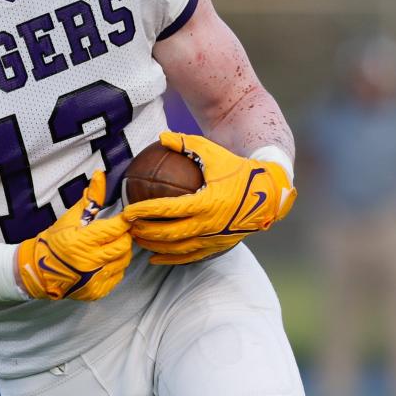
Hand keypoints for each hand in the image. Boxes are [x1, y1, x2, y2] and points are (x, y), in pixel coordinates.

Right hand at [16, 170, 133, 300]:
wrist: (40, 270)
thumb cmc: (57, 239)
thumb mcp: (72, 216)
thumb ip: (90, 198)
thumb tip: (100, 173)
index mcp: (82, 240)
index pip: (117, 228)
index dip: (123, 221)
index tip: (124, 218)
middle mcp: (89, 262)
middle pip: (124, 245)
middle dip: (123, 236)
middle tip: (115, 232)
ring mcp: (94, 279)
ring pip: (124, 260)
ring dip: (120, 251)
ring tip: (108, 246)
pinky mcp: (96, 291)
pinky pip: (118, 275)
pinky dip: (115, 266)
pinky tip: (104, 261)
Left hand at [122, 133, 295, 264]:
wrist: (268, 194)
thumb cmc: (238, 170)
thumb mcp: (214, 153)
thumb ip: (187, 144)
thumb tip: (161, 136)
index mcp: (206, 202)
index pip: (167, 209)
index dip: (144, 211)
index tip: (127, 211)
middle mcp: (209, 224)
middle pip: (168, 233)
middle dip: (144, 231)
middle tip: (127, 227)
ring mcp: (214, 238)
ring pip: (177, 249)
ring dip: (154, 246)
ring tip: (137, 240)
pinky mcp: (218, 247)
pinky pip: (190, 257)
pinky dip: (170, 259)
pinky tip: (154, 258)